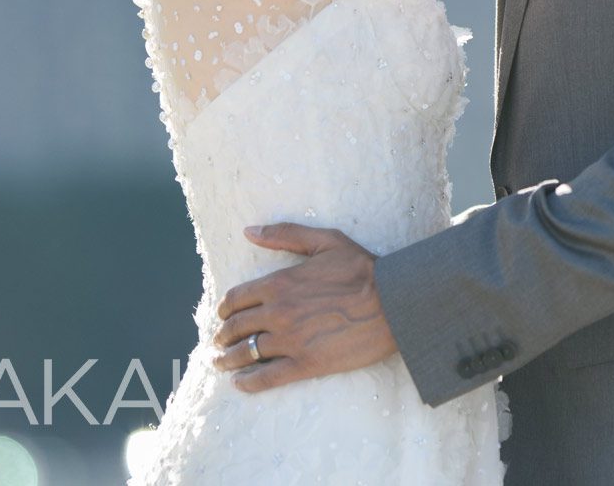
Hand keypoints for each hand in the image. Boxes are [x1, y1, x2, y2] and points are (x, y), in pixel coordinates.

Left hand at [209, 223, 398, 391]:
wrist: (394, 302)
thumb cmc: (363, 269)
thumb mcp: (326, 241)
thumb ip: (285, 235)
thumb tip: (249, 231)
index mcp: (279, 283)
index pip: (236, 299)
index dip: (224, 309)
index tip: (223, 316)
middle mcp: (278, 313)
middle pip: (236, 328)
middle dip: (223, 336)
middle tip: (219, 341)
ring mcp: (290, 341)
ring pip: (245, 353)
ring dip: (227, 359)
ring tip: (222, 363)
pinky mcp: (305, 365)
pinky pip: (266, 378)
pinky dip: (248, 382)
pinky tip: (240, 383)